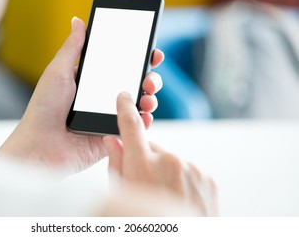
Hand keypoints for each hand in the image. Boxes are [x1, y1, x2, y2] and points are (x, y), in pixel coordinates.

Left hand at [0, 17, 163, 173]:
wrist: (40, 145)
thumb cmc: (44, 108)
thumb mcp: (57, 71)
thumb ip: (72, 47)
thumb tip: (78, 20)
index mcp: (90, 80)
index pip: (119, 65)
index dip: (138, 58)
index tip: (151, 52)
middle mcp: (101, 97)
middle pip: (133, 83)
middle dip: (148, 78)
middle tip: (150, 78)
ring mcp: (107, 116)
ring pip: (137, 104)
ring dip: (149, 98)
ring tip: (148, 97)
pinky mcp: (111, 135)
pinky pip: (133, 127)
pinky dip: (143, 121)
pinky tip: (145, 115)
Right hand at [103, 92, 217, 215]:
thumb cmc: (145, 222)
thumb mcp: (122, 196)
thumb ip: (116, 165)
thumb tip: (111, 141)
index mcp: (143, 165)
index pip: (131, 127)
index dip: (125, 109)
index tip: (124, 96)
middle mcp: (170, 161)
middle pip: (152, 148)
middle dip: (146, 160)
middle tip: (144, 183)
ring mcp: (192, 168)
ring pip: (172, 161)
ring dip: (166, 172)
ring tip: (165, 197)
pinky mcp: (207, 176)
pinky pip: (188, 170)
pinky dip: (182, 180)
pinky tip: (180, 199)